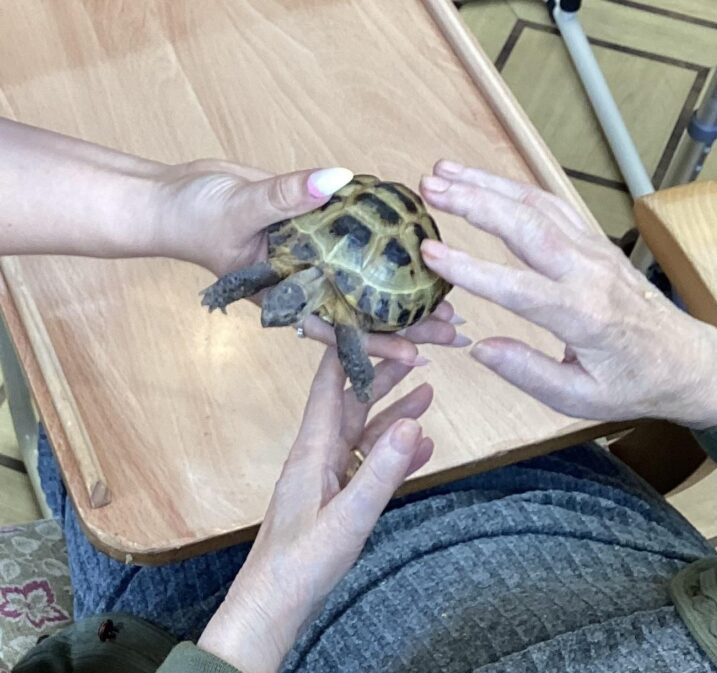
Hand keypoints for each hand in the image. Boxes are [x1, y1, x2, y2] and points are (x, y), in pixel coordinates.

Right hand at [157, 159, 465, 362]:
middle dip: (406, 326)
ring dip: (401, 294)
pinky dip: (379, 252)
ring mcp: (310, 263)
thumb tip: (335, 181)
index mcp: (286, 294)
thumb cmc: (194, 215)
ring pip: (363, 285)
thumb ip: (285, 196)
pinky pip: (352, 247)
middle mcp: (304, 285)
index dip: (378, 345)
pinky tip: (414, 253)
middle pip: (362, 313)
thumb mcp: (239, 206)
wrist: (172, 198)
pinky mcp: (312, 236)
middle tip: (454, 332)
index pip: (339, 327)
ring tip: (447, 302)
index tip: (419, 356)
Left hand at [197, 349, 433, 672]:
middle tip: (421, 350)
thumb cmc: (301, 565)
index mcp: (313, 450)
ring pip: (363, 433)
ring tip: (429, 390)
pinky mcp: (334, 501)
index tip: (385, 321)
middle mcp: (318, 456)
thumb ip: (381, 472)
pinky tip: (420, 448)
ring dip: (393, 411)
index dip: (356, 349)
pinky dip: (393, 452)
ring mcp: (326, 478)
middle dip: (384, 373)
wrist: (272, 608)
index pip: (333, 383)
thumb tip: (415, 423)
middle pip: (353, 401)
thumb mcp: (349, 518)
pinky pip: (368, 465)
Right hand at [418, 162, 716, 429]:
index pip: (516, 287)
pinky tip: (485, 181)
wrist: (688, 361)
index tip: (429, 253)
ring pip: (537, 204)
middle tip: (428, 187)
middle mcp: (588, 273)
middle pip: (525, 224)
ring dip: (488, 184)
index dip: (470, 269)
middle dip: (474, 201)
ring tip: (444, 173)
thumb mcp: (580, 398)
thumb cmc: (633, 385)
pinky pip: (553, 206)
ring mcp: (595, 251)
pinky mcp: (596, 243)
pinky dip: (515, 188)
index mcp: (582, 316)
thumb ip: (527, 373)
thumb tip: (479, 348)